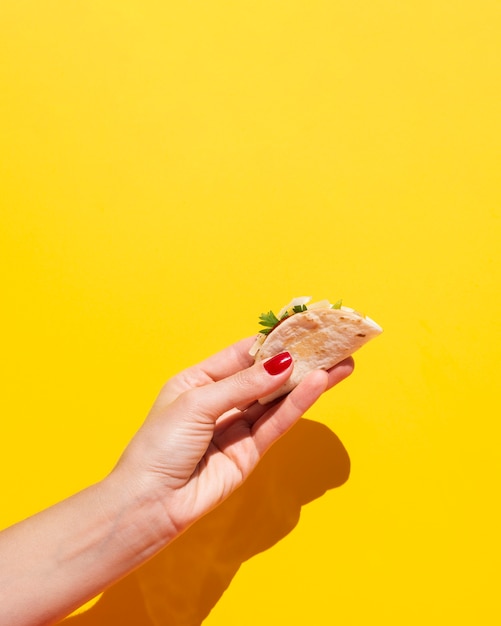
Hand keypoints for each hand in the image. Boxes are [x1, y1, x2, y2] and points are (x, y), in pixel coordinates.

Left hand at [114, 337, 353, 535]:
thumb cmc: (160, 445)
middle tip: (332, 344)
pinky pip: (276, 423)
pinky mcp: (250, 453)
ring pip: (277, 399)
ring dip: (307, 382)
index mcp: (198, 381)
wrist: (149, 504)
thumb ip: (243, 385)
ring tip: (340, 364)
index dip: (272, 342)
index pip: (242, 354)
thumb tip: (283, 363)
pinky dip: (297, 404)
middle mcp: (220, 402)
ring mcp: (236, 428)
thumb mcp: (197, 403)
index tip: (303, 327)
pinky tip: (318, 385)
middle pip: (265, 376)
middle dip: (297, 361)